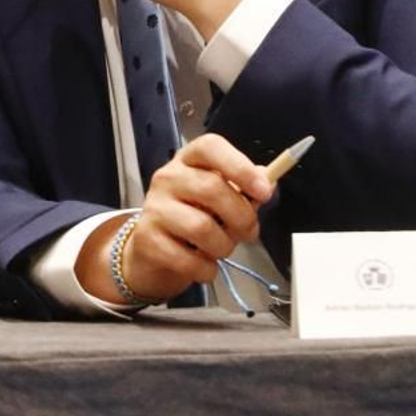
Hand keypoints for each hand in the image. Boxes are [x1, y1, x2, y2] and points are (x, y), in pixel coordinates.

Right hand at [79, 134, 273, 303]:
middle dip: (242, 217)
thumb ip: (244, 189)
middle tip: (249, 232)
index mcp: (188, 161)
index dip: (240, 166)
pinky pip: (188, 259)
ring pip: (201, 227)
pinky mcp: (148, 240)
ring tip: (221, 248)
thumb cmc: (191, 216)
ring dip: (224, 246)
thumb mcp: (218, 198)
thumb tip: (268, 181)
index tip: (264, 191)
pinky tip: (204, 265)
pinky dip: (206, 269)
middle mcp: (167, 178)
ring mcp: (154, 208)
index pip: (210, 147)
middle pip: (212, 188)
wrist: (152, 247)